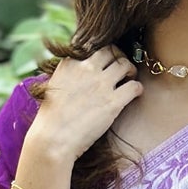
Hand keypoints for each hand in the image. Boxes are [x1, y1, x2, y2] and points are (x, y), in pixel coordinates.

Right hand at [28, 47, 140, 163]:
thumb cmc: (50, 119)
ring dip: (130, 70)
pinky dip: (137, 88)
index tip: (105, 63)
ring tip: (130, 79)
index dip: (102, 56)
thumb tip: (78, 75)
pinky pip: (134, 87)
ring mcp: (101, 84)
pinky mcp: (113, 102)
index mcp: (70, 63)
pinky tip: (135, 94)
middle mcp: (86, 68)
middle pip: (111, 50)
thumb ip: (68, 75)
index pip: (91, 48)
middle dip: (119, 56)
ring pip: (125, 64)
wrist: (52, 139)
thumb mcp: (54, 86)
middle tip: (122, 68)